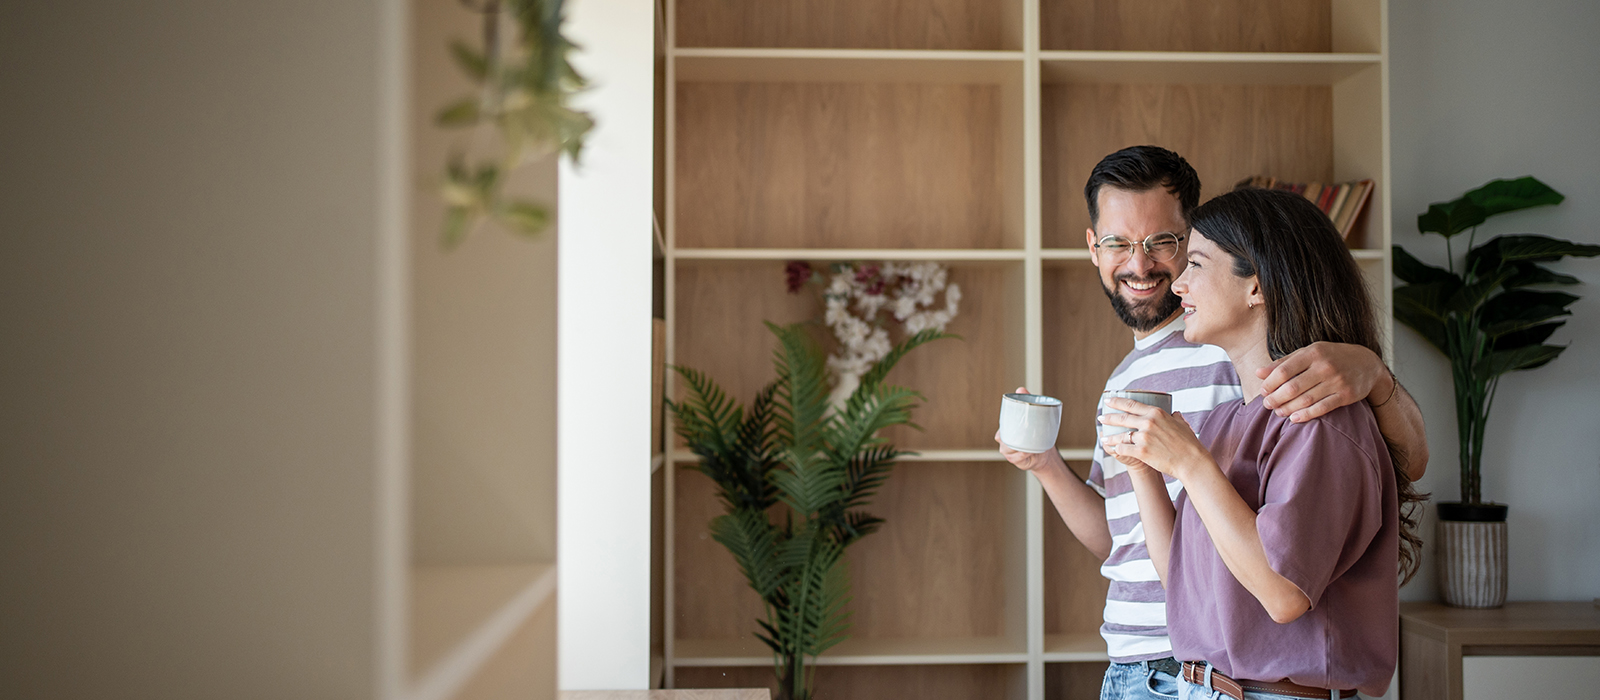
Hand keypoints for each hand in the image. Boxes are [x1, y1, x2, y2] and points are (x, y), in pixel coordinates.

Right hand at [996, 387, 1063, 473]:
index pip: (1000, 431)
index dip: (1003, 428)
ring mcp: (1009, 453)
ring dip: (1018, 447)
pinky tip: (1029, 452)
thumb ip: (1026, 402)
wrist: (1044, 454)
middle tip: (1022, 433)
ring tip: (1029, 444)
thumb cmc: (1037, 434)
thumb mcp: (1033, 416)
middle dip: (1009, 438)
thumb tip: (1020, 388)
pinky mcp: (1016, 461)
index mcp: (1005, 432)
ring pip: (1008, 450)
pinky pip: (1017, 458)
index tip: (1015, 425)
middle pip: (1002, 441)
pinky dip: (1023, 455)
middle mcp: (1005, 443)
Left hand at [1096, 397, 1208, 479]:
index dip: (1117, 402)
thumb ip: (1175, 417)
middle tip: (1101, 418)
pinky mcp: (1142, 451)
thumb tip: (1174, 413)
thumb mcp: (1182, 424)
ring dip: (1109, 436)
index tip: (1108, 401)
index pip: (1131, 404)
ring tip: (1103, 438)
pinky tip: (1113, 449)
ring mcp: (1144, 437)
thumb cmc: (1189, 444)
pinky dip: (1116, 449)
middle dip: (1108, 418)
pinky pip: (1123, 448)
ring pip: (1120, 435)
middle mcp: (1148, 422)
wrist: (1191, 462)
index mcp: (1157, 413)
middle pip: (1122, 418)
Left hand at [1258, 342, 1389, 422]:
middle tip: (1267, 404)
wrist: (1367, 363)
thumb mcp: (1308, 353)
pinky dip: (1306, 415)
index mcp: (1313, 353)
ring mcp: (1337, 381)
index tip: (1263, 391)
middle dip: (1276, 398)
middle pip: (1292, 387)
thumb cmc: (1331, 357)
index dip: (1270, 383)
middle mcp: (1325, 366)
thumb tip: (1259, 373)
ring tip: (1278, 412)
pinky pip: (1322, 408)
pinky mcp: (1346, 395)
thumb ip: (1283, 363)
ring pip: (1306, 400)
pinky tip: (1294, 418)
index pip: (1284, 370)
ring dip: (1288, 408)